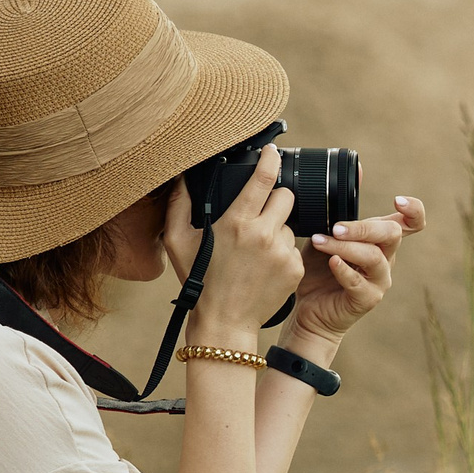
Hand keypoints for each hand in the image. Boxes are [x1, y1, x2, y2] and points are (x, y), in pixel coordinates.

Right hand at [174, 145, 304, 345]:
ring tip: (256, 250)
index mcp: (237, 222)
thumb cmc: (199, 281)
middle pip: (286, 196)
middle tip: (260, 213)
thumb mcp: (178, 242)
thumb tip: (180, 177)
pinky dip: (282, 252)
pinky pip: (293, 248)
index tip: (272, 151)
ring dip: (276, 229)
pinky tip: (265, 266)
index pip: (264, 178)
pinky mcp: (295, 269)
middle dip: (275, 199)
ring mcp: (283, 252)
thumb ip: (178, 205)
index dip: (270, 159)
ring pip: (289, 224)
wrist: (225, 321)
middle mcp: (264, 234)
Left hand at [292, 196, 426, 345]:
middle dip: (364, 227)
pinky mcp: (367, 299)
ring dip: (346, 247)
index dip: (414, 210)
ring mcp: (380, 280)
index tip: (398, 200)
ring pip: (374, 257)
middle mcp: (386, 258)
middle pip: (392, 234)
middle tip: (336, 228)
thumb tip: (346, 177)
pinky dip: (344, 270)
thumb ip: (336, 212)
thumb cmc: (319, 270)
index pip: (412, 223)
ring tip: (321, 242)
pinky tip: (331, 262)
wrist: (309, 308)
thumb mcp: (326, 234)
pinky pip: (360, 283)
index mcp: (381, 240)